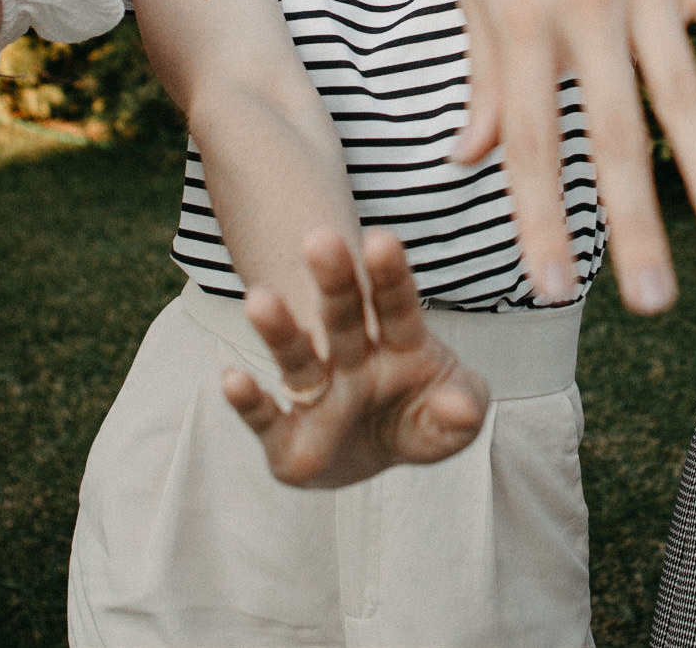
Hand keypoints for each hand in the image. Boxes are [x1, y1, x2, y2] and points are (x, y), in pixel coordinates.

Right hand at [223, 230, 489, 489]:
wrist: (379, 456)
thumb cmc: (421, 418)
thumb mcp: (457, 417)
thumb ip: (464, 408)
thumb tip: (460, 408)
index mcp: (400, 344)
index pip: (396, 304)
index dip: (389, 274)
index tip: (381, 239)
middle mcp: (354, 360)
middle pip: (344, 317)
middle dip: (335, 281)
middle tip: (320, 238)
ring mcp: (319, 397)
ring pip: (298, 359)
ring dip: (280, 330)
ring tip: (259, 298)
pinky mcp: (288, 439)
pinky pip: (265, 419)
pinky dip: (248, 401)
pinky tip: (232, 379)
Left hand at [456, 0, 695, 312]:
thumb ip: (482, 79)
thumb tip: (465, 162)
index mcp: (518, 27)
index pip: (526, 140)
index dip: (537, 216)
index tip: (549, 289)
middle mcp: (580, 12)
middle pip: (609, 134)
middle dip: (629, 224)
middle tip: (650, 304)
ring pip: (679, 91)